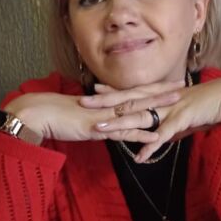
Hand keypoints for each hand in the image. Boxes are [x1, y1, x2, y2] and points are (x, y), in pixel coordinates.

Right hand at [4, 83, 181, 142]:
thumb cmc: (53, 115)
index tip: (167, 83)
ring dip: (158, 108)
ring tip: (178, 105)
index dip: (151, 87)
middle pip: (139, 96)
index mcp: (103, 101)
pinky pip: (122, 132)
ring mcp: (103, 116)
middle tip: (183, 86)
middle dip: (162, 91)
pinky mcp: (97, 128)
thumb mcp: (79, 115)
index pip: (131, 91)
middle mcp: (106, 105)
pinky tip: (156, 137)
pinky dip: (140, 134)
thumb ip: (94, 118)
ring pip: (136, 110)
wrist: (37, 114)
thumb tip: (102, 122)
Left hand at [89, 76, 220, 160]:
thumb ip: (172, 128)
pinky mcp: (183, 119)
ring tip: (100, 130)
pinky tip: (138, 157)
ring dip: (119, 124)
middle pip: (129, 101)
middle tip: (83, 102)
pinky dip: (150, 146)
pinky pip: (163, 135)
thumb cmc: (212, 107)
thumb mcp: (187, 117)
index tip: (94, 90)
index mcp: (163, 96)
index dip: (113, 92)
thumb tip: (161, 139)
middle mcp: (164, 100)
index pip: (133, 92)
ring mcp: (172, 108)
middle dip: (105, 103)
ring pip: (140, 116)